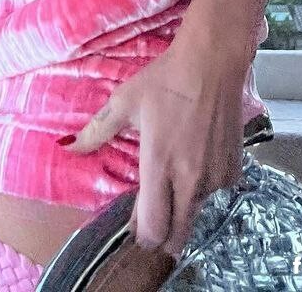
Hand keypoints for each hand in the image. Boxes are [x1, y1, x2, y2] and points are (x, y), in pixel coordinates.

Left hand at [60, 30, 247, 258]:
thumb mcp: (124, 101)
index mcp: (159, 164)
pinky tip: (194, 163)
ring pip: (195, 212)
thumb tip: (67, 147)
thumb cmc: (164, 81)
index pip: (153, 226)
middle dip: (162, 238)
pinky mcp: (234, 170)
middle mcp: (190, 180)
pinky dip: (202, 187)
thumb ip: (97, 130)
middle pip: (177, 234)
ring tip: (171, 182)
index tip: (133, 231)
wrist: (212, 63)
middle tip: (151, 225)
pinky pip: (214, 192)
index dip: (142, 236)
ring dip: (182, 208)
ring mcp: (215, 178)